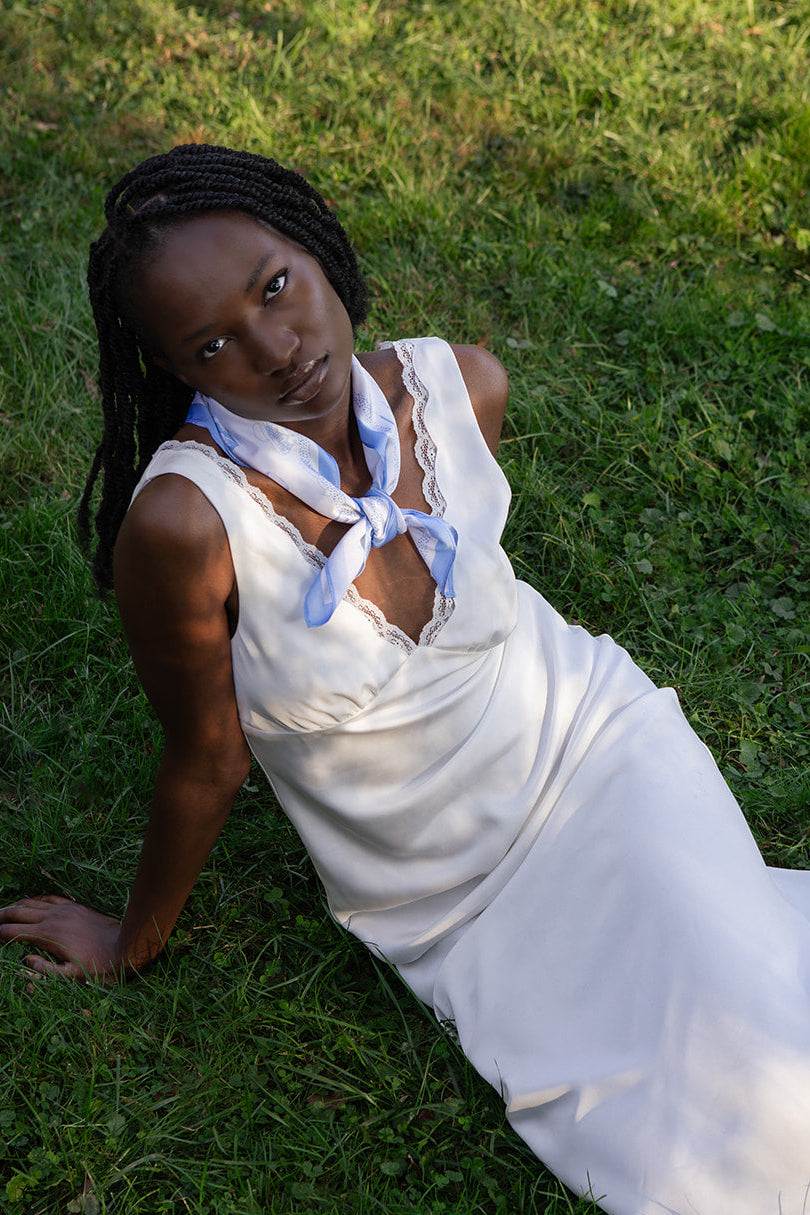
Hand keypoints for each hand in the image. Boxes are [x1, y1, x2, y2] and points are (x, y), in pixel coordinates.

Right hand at [0, 895, 122, 982]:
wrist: (125, 944)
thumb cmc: (99, 965)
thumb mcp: (72, 976)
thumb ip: (45, 970)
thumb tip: (25, 960)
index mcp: (48, 935)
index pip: (13, 931)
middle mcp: (53, 917)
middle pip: (18, 911)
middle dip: (1, 915)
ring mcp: (64, 909)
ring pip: (32, 901)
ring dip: (15, 906)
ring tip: (4, 912)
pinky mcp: (75, 906)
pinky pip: (50, 898)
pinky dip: (36, 900)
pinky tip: (32, 903)